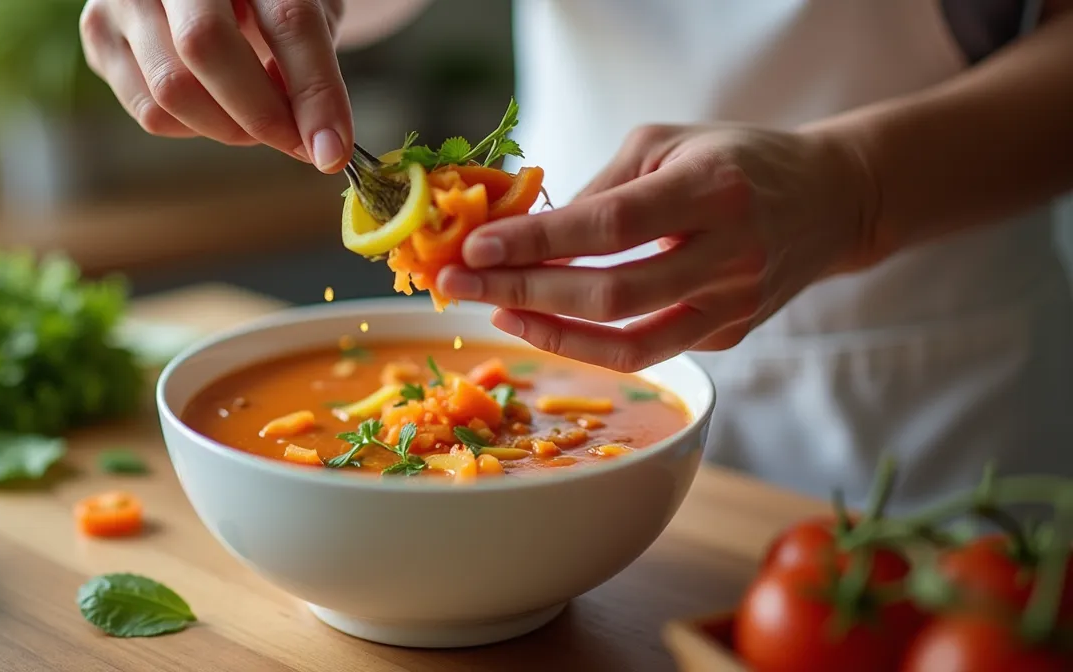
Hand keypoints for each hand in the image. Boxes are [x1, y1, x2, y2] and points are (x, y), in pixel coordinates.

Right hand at [79, 0, 350, 171]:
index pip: (287, 20)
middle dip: (260, 114)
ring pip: (171, 90)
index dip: (315, 92)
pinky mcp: (99, 31)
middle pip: (207, 48)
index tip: (332, 151)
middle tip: (294, 143)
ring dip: (227, 128)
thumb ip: (311, 62)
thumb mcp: (307, 6)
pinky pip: (149, 110)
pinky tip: (214, 103)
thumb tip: (310, 137)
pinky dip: (193, 126)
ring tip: (257, 118)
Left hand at [435, 124, 879, 371]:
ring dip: (551, 332)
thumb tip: (528, 234)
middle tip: (460, 284)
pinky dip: (591, 342)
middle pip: (610, 294)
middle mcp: (729, 254)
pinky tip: (548, 320)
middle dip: (523, 290)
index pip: (608, 226)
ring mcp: (734, 304)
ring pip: (629, 343)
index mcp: (712, 189)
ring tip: (498, 311)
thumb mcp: (668, 143)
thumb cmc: (736, 159)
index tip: (475, 248)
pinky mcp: (731, 335)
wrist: (831, 199)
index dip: (536, 242)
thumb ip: (601, 188)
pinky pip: (650, 352)